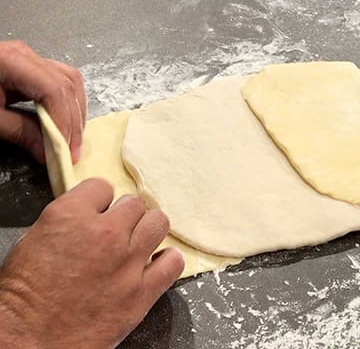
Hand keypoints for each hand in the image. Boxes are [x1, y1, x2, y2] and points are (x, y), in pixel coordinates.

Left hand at [0, 40, 86, 162]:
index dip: (65, 122)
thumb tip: (48, 154)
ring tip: (70, 139)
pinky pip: (61, 82)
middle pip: (67, 84)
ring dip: (75, 112)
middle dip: (73, 121)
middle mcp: (26, 55)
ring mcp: (30, 59)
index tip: (66, 150)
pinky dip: (67, 104)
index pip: (53, 90)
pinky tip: (65, 123)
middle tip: (71, 151)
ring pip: (70, 81)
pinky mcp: (31, 68)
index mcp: (11, 61)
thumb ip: (19, 132)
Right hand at [0, 178, 183, 347]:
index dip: (100, 200)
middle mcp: (104, 233)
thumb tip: (90, 215)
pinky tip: (156, 265)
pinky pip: (173, 263)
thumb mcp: (34, 241)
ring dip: (149, 230)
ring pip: (158, 223)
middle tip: (118, 230)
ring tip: (139, 242)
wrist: (26, 342)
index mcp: (71, 216)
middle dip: (125, 215)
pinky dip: (167, 261)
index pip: (102, 187)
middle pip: (134, 203)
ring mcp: (127, 261)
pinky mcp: (142, 291)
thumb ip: (69, 221)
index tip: (100, 210)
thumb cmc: (23, 297)